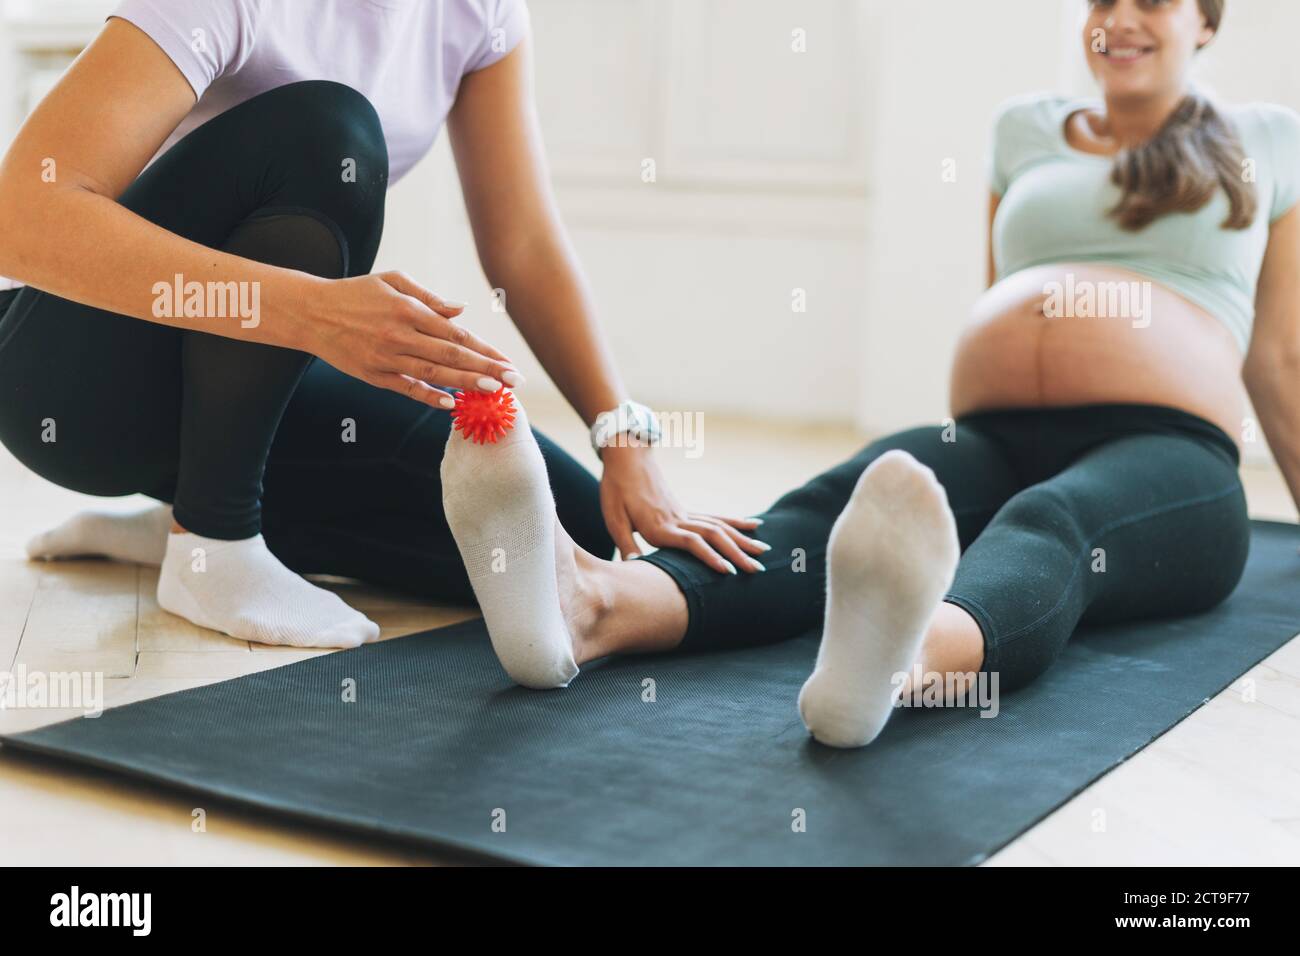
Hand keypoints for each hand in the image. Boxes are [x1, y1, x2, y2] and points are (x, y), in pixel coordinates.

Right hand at [294, 270, 522, 407]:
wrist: (311, 312)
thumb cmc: (356, 293)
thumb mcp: (393, 281)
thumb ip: (429, 298)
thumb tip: (461, 311)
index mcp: (409, 311)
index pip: (457, 335)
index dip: (485, 350)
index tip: (507, 361)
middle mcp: (401, 336)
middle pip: (452, 357)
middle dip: (487, 370)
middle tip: (513, 382)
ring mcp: (387, 358)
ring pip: (434, 375)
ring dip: (466, 384)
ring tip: (493, 391)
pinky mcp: (374, 375)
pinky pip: (406, 388)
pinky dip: (428, 397)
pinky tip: (451, 404)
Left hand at [599, 444, 767, 573]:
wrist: (626, 456)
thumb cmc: (615, 488)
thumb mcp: (612, 516)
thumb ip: (624, 542)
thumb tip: (632, 566)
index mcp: (659, 525)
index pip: (691, 543)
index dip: (710, 557)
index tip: (729, 571)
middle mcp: (677, 519)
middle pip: (714, 536)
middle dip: (737, 553)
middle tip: (758, 569)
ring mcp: (684, 513)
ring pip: (719, 527)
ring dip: (742, 540)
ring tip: (764, 552)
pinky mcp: (685, 510)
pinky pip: (715, 518)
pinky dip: (736, 523)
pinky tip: (754, 526)